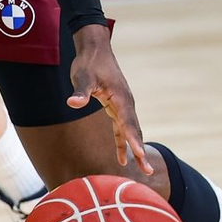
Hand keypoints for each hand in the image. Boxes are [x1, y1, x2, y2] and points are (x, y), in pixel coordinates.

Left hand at [67, 25, 151, 171]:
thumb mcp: (82, 76)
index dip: (133, 138)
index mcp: (120, 97)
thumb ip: (80, 91)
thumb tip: (73, 103)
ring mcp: (122, 105)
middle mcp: (126, 103)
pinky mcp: (116, 106)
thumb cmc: (89, 63)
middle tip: (148, 171)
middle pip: (134, 130)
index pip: (128, 121)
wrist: (95, 50)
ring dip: (136, 149)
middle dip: (141, 150)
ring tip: (144, 170)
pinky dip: (122, 141)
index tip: (140, 153)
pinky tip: (122, 157)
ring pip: (130, 131)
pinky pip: (121, 127)